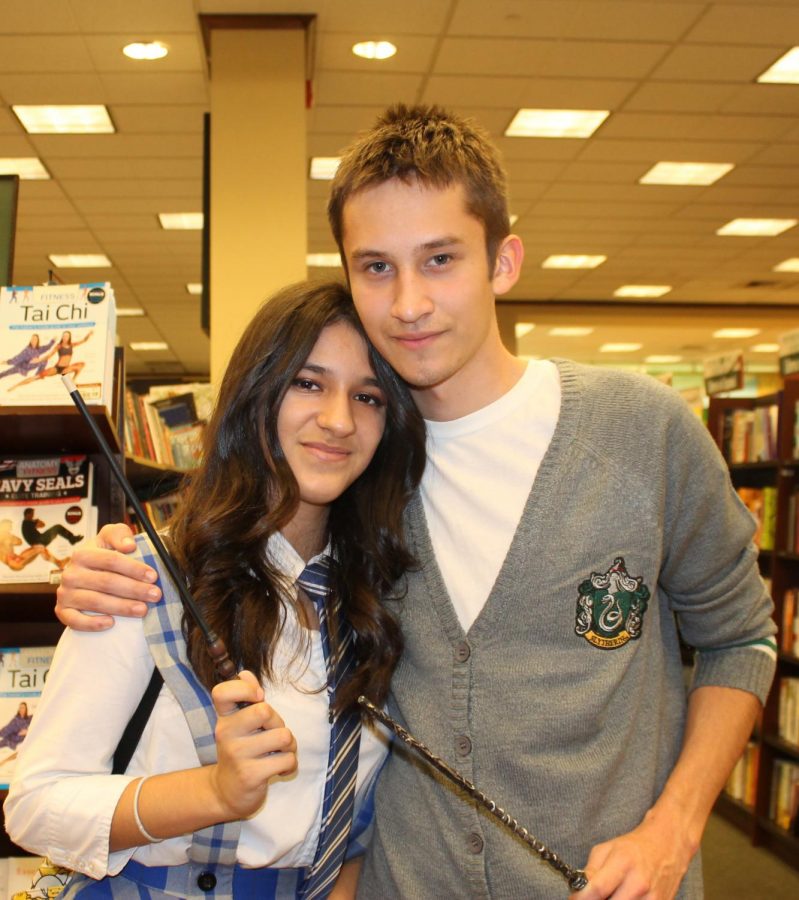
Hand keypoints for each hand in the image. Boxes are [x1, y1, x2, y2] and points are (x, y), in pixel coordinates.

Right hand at [55, 523, 160, 630]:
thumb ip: (120, 534)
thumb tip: (129, 545)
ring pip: (95, 602)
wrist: (84, 573)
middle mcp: (71, 573)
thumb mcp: (111, 537)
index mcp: (82, 553)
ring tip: (143, 610)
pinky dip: (92, 623)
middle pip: (106, 582)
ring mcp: (65, 593)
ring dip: (121, 607)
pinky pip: (74, 620)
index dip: (134, 568)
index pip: (111, 560)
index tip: (153, 576)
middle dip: (134, 589)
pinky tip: (111, 623)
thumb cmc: (103, 554)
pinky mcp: (62, 611)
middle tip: (155, 595)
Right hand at [210, 670, 296, 819]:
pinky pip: (287, 760)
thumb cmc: (241, 750)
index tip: (258, 697)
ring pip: (282, 736)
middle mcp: (226, 734)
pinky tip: (280, 770)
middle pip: (264, 711)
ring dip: (289, 746)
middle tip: (273, 735)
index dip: (245, 689)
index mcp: (224, 718)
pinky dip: (290, 765)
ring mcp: (237, 755)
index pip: (222, 692)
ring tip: (278, 754)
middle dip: (279, 722)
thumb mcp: (240, 723)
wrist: (227, 793)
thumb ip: (246, 697)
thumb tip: (246, 674)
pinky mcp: (250, 776)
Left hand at [572, 808, 695, 899]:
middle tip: (593, 896)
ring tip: (610, 894)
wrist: (668, 845)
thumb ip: (591, 870)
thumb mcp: (607, 849)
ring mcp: (652, 899)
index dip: (581, 898)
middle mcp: (639, 884)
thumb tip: (577, 893)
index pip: (597, 889)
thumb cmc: (634, 846)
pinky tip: (623, 896)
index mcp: (623, 863)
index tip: (574, 899)